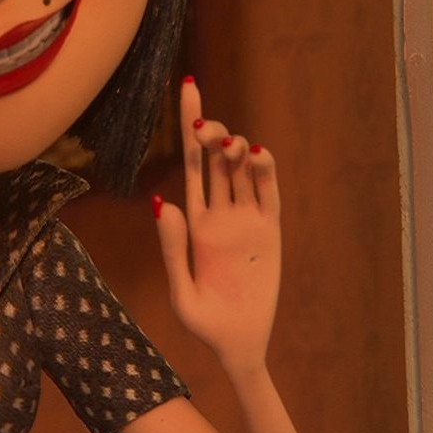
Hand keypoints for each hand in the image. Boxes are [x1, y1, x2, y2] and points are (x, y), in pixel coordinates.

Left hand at [153, 78, 281, 378]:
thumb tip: (162, 201)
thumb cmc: (204, 322)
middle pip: (215, 158)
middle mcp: (220, 213)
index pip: (191, 162)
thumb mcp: (181, 291)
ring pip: (241, 170)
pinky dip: (263, 171)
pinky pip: (267, 193)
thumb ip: (172, 248)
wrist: (238, 345)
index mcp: (194, 221)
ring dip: (236, 150)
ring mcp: (246, 220)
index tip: (188, 87)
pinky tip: (257, 154)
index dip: (190, 125)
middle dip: (211, 134)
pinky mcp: (270, 232)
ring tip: (231, 147)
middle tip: (207, 131)